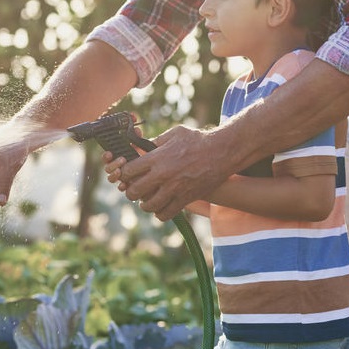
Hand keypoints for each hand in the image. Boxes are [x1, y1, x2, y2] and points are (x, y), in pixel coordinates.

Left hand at [112, 125, 227, 220]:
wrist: (222, 152)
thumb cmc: (197, 140)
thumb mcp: (174, 134)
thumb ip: (154, 142)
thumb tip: (139, 147)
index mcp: (157, 158)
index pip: (128, 171)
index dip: (125, 173)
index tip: (129, 173)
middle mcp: (163, 175)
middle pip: (134, 191)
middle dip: (131, 190)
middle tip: (136, 187)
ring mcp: (174, 189)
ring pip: (148, 206)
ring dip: (144, 203)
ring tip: (148, 198)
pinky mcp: (185, 199)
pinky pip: (165, 214)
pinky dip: (160, 212)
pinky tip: (162, 205)